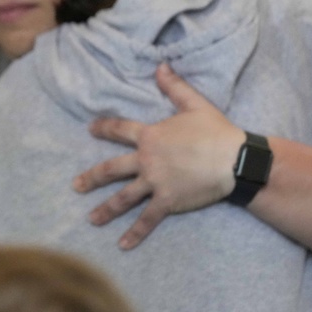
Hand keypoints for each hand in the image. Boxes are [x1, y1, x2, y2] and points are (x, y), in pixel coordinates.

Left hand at [72, 63, 244, 248]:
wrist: (235, 160)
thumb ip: (174, 86)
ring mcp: (155, 183)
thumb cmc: (217, 131)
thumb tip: (160, 65)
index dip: (103, 128)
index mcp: (150, 136)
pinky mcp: (168, 202)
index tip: (90, 129)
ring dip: (105, 210)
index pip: (119, 131)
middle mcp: (146, 160)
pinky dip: (135, 233)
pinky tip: (122, 245)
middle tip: (76, 186)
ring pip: (123, 198)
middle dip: (91, 178)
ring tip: (91, 220)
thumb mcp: (195, 104)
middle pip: (112, 170)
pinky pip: (147, 219)